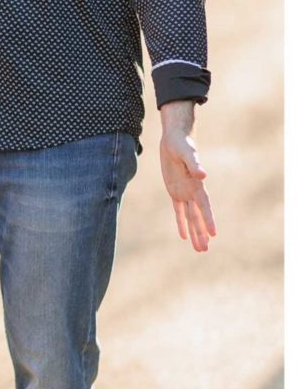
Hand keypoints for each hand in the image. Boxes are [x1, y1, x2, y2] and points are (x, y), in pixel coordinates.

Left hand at [158, 111, 214, 253]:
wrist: (175, 139)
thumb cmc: (182, 144)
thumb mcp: (187, 153)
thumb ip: (195, 164)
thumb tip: (204, 175)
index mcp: (197, 185)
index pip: (204, 206)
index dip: (208, 220)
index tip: (214, 234)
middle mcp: (192, 191)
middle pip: (198, 216)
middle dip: (201, 233)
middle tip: (204, 249)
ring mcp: (184, 192)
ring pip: (190, 217)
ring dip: (194, 231)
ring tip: (199, 248)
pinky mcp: (174, 190)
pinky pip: (178, 210)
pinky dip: (181, 223)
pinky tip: (184, 235)